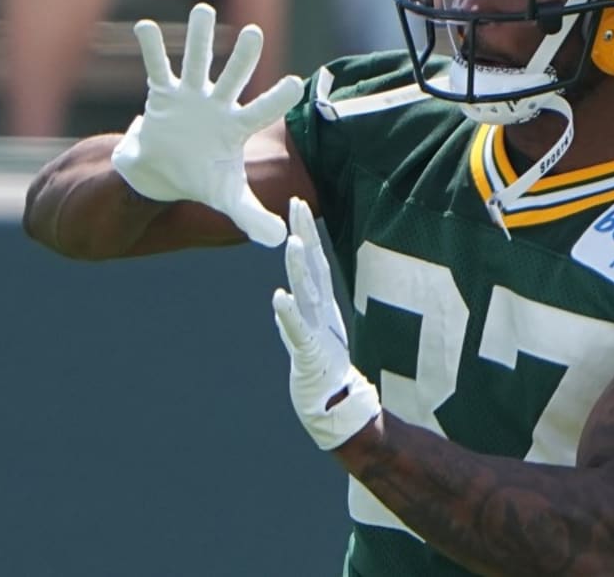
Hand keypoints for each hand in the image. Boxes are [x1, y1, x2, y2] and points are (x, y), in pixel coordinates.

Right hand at [111, 3, 302, 246]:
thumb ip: (252, 216)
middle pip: (232, 78)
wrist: (162, 176)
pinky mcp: (163, 94)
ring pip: (195, 62)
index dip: (277, 98)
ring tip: (202, 9)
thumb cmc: (200, 181)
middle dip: (242, 58)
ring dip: (197, 37)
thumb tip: (280, 240)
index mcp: (236, 127)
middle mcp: (217, 105)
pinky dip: (151, 47)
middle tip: (254, 33)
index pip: (261, 111)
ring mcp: (190, 96)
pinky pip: (157, 67)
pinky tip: (145, 25)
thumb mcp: (227, 199)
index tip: (296, 82)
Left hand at [272, 197, 379, 449]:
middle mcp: (320, 312)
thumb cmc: (322, 372)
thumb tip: (283, 301)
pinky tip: (278, 296)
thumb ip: (295, 318)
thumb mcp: (308, 337)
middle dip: (305, 233)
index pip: (313, 260)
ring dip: (299, 267)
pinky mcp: (309, 353)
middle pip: (312, 265)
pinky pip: (297, 330)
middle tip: (296, 203)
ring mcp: (316, 330)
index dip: (306, 231)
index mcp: (320, 305)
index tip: (297, 204)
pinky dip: (288, 314)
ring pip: (307, 292)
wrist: (336, 409)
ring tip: (293, 241)